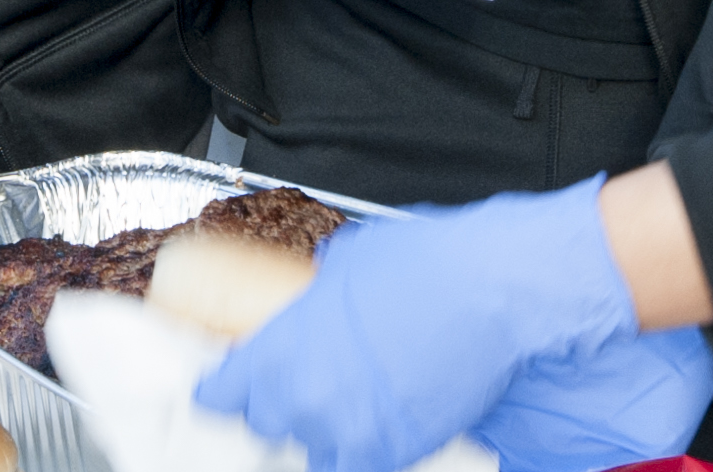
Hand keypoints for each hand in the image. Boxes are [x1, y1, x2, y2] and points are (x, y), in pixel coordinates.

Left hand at [197, 179, 691, 471]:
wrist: (490, 295)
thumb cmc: (428, 267)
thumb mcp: (353, 260)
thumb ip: (324, 286)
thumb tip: (322, 285)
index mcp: (278, 349)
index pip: (222, 392)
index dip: (224, 388)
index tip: (227, 385)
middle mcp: (303, 398)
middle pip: (265, 423)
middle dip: (277, 403)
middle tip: (300, 383)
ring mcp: (348, 431)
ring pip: (312, 451)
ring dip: (323, 430)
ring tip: (344, 406)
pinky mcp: (394, 451)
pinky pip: (359, 464)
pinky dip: (364, 450)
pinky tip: (375, 428)